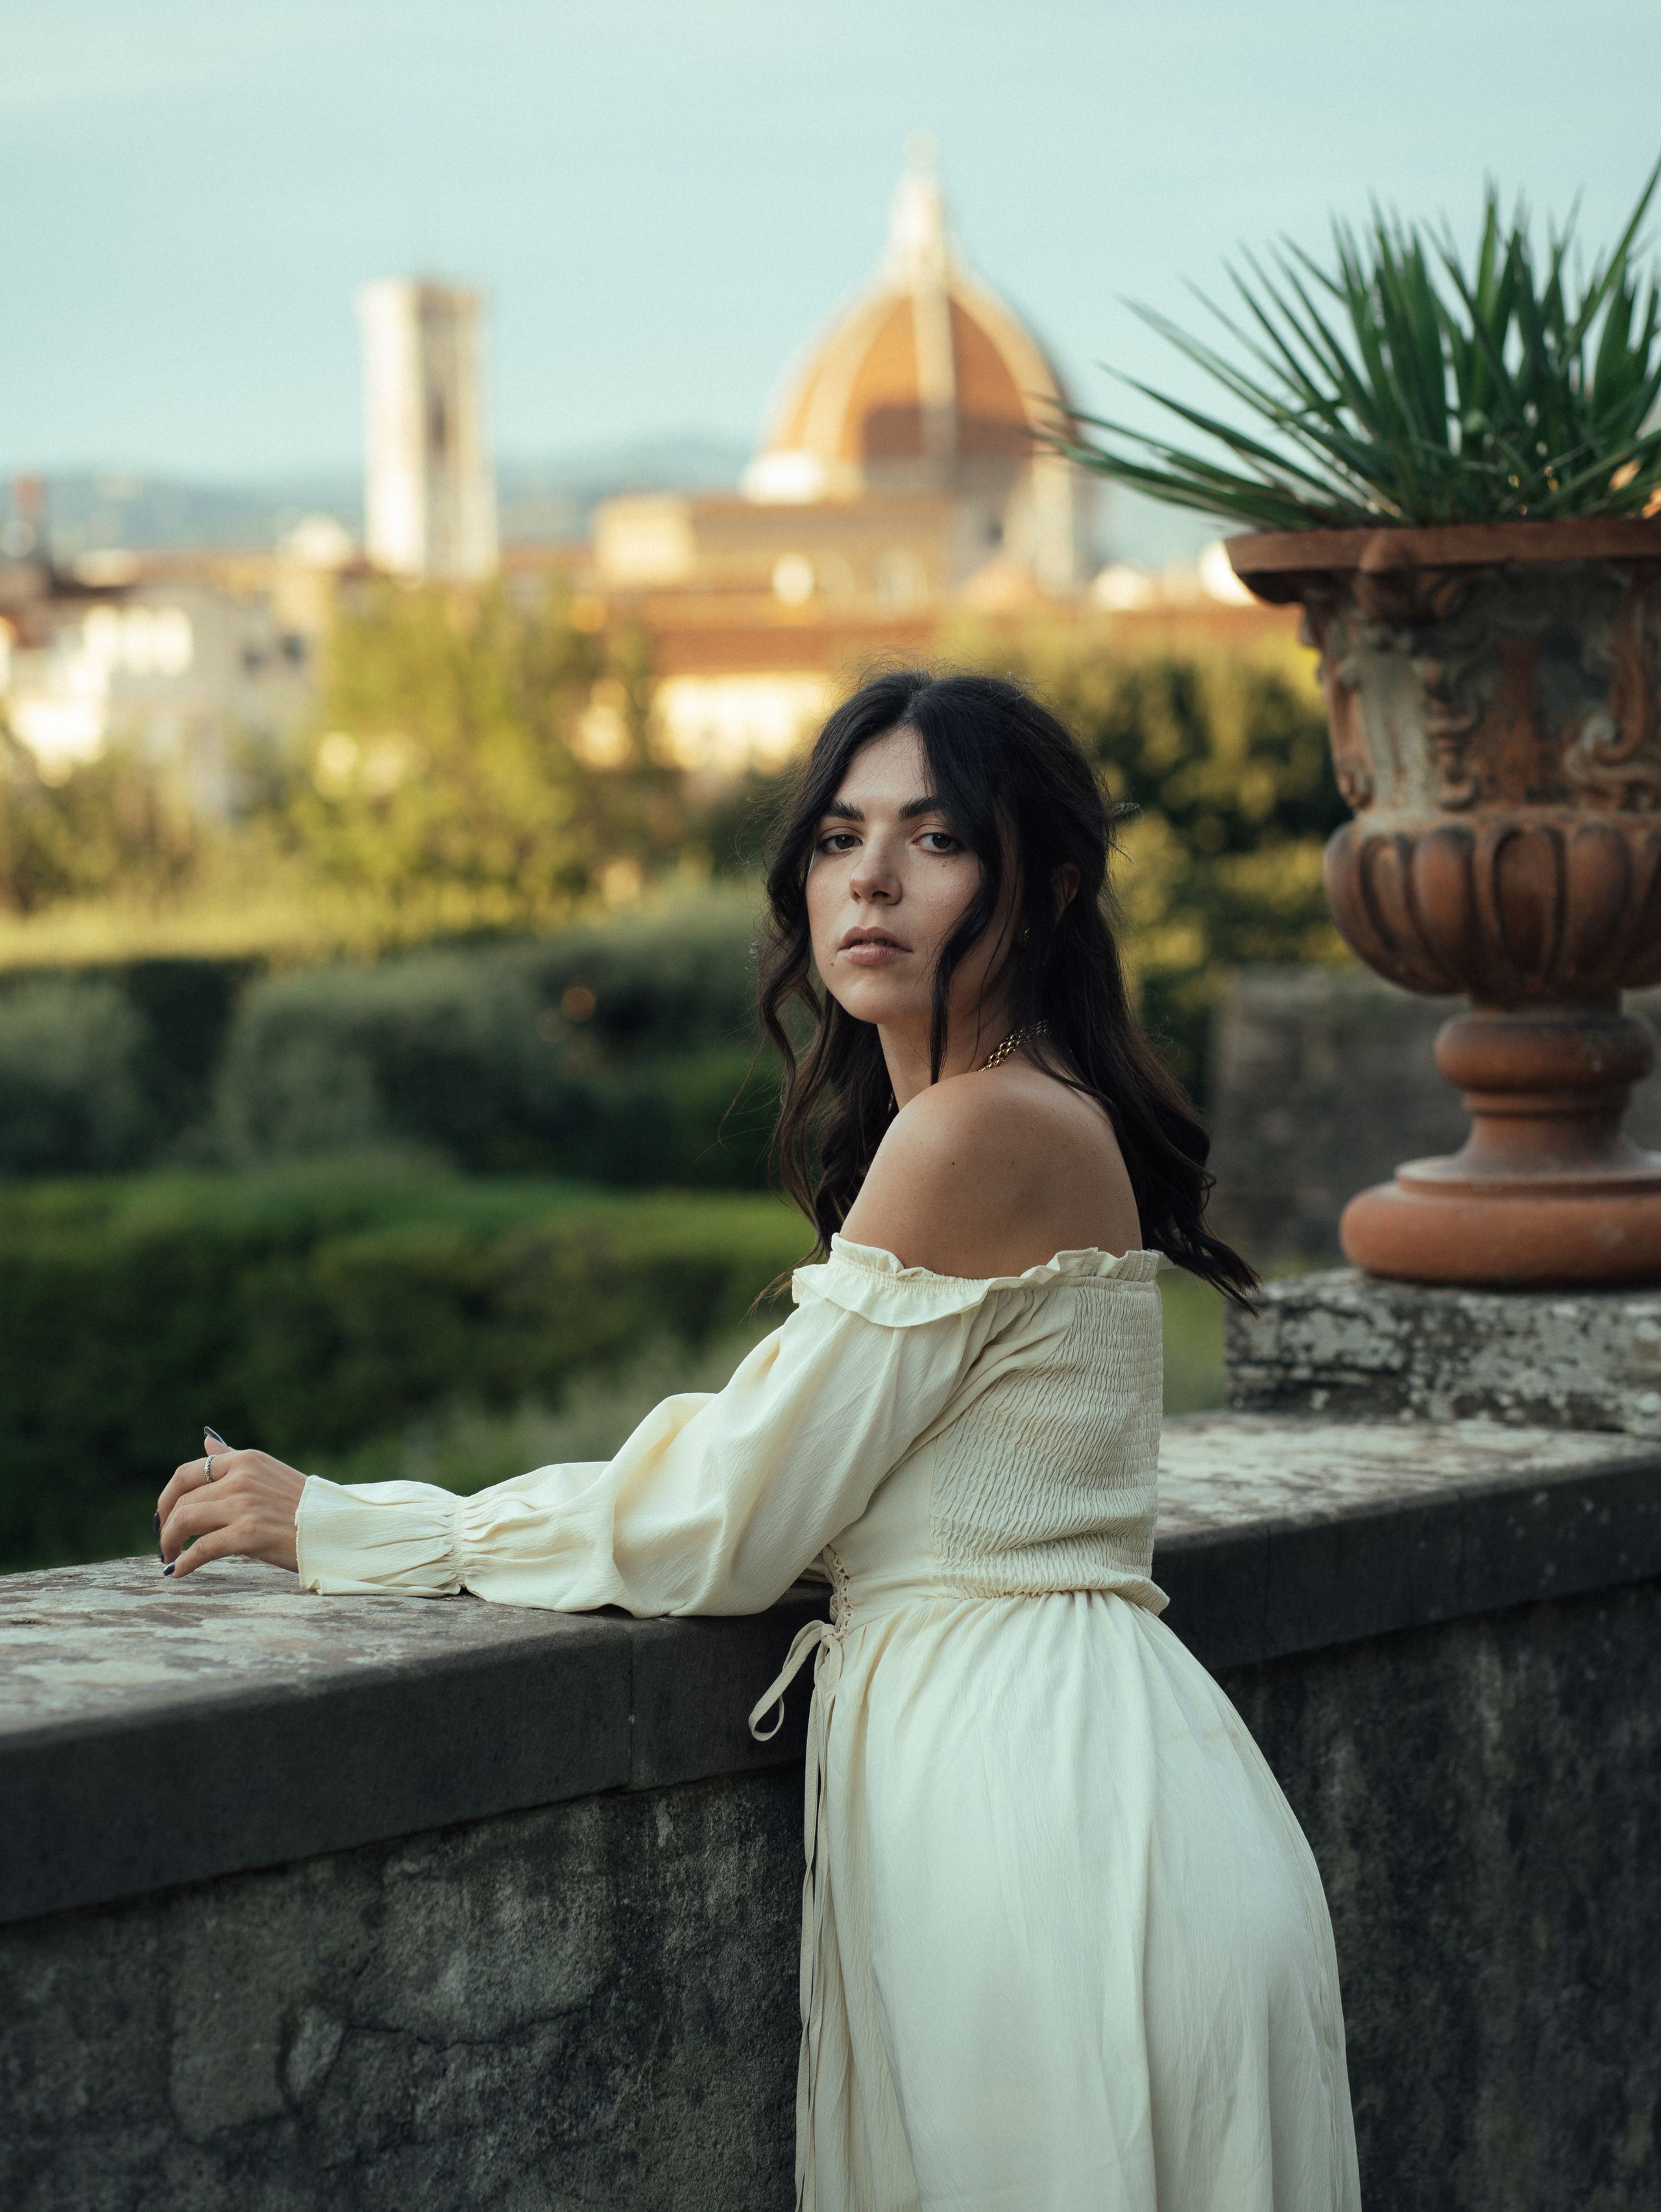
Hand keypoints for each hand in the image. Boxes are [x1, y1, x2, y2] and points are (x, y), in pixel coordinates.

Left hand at [157, 1436, 306, 1578]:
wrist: (336, 1529)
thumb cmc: (302, 1506)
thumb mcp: (267, 1473)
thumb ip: (232, 1459)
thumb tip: (207, 1440)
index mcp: (246, 1460)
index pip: (187, 1473)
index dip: (167, 1497)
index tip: (163, 1517)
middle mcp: (242, 1477)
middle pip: (182, 1500)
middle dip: (166, 1526)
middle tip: (166, 1544)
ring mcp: (244, 1504)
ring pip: (185, 1521)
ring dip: (169, 1543)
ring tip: (170, 1557)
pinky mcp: (248, 1533)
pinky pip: (201, 1549)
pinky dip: (184, 1562)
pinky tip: (178, 1571)